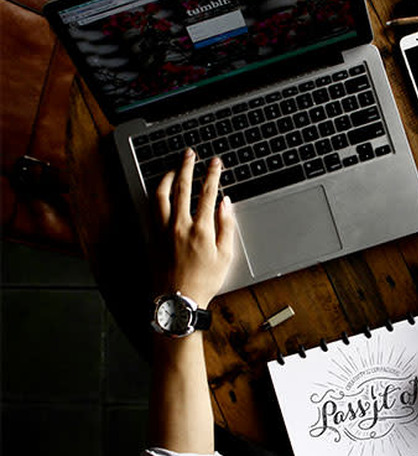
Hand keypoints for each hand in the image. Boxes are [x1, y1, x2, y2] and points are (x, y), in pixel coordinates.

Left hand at [154, 149, 235, 307]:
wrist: (178, 300)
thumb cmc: (203, 282)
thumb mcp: (225, 256)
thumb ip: (227, 226)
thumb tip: (226, 204)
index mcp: (201, 229)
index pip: (207, 193)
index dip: (212, 174)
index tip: (215, 163)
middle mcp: (180, 225)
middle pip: (182, 187)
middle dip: (187, 166)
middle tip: (190, 154)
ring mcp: (163, 230)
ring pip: (162, 195)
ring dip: (168, 177)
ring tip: (174, 168)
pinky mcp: (152, 237)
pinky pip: (152, 209)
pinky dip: (157, 195)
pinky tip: (161, 191)